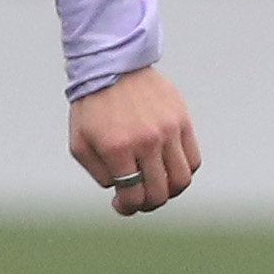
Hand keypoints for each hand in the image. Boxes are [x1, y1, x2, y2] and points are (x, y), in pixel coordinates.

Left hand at [69, 65, 200, 216]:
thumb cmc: (92, 106)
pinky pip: (193, 159)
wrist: (112, 65)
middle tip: (139, 200)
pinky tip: (167, 167)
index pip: (132, 195)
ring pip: (181, 180)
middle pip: (160, 192)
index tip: (121, 205)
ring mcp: (168, 130)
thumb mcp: (80, 142)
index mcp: (117, 148)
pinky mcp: (182, 120)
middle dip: (148, 204)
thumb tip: (120, 191)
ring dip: (170, 191)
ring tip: (156, 185)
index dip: (127, 208)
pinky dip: (183, 171)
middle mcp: (146, 141)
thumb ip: (98, 173)